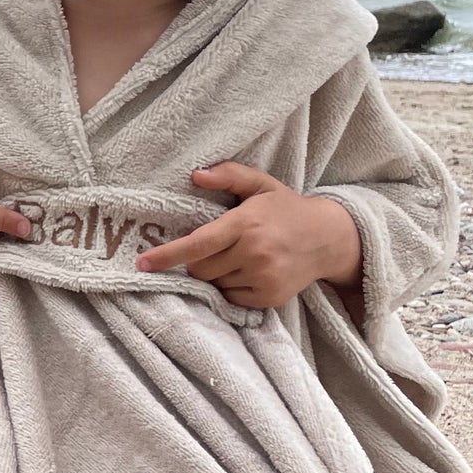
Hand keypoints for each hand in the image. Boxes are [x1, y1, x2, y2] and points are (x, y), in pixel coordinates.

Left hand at [135, 163, 361, 309]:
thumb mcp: (260, 184)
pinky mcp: (269, 298)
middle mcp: (254, 253)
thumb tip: (196, 175)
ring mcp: (263, 277)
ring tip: (241, 257)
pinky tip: (251, 272)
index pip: (198, 244)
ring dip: (218, 274)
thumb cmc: (286, 209)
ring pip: (215, 284)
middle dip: (199, 261)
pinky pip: (232, 298)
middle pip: (200, 268)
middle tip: (219, 247)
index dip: (167, 255)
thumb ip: (229, 174)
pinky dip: (232, 287)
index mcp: (246, 223)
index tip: (143, 263)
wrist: (329, 239)